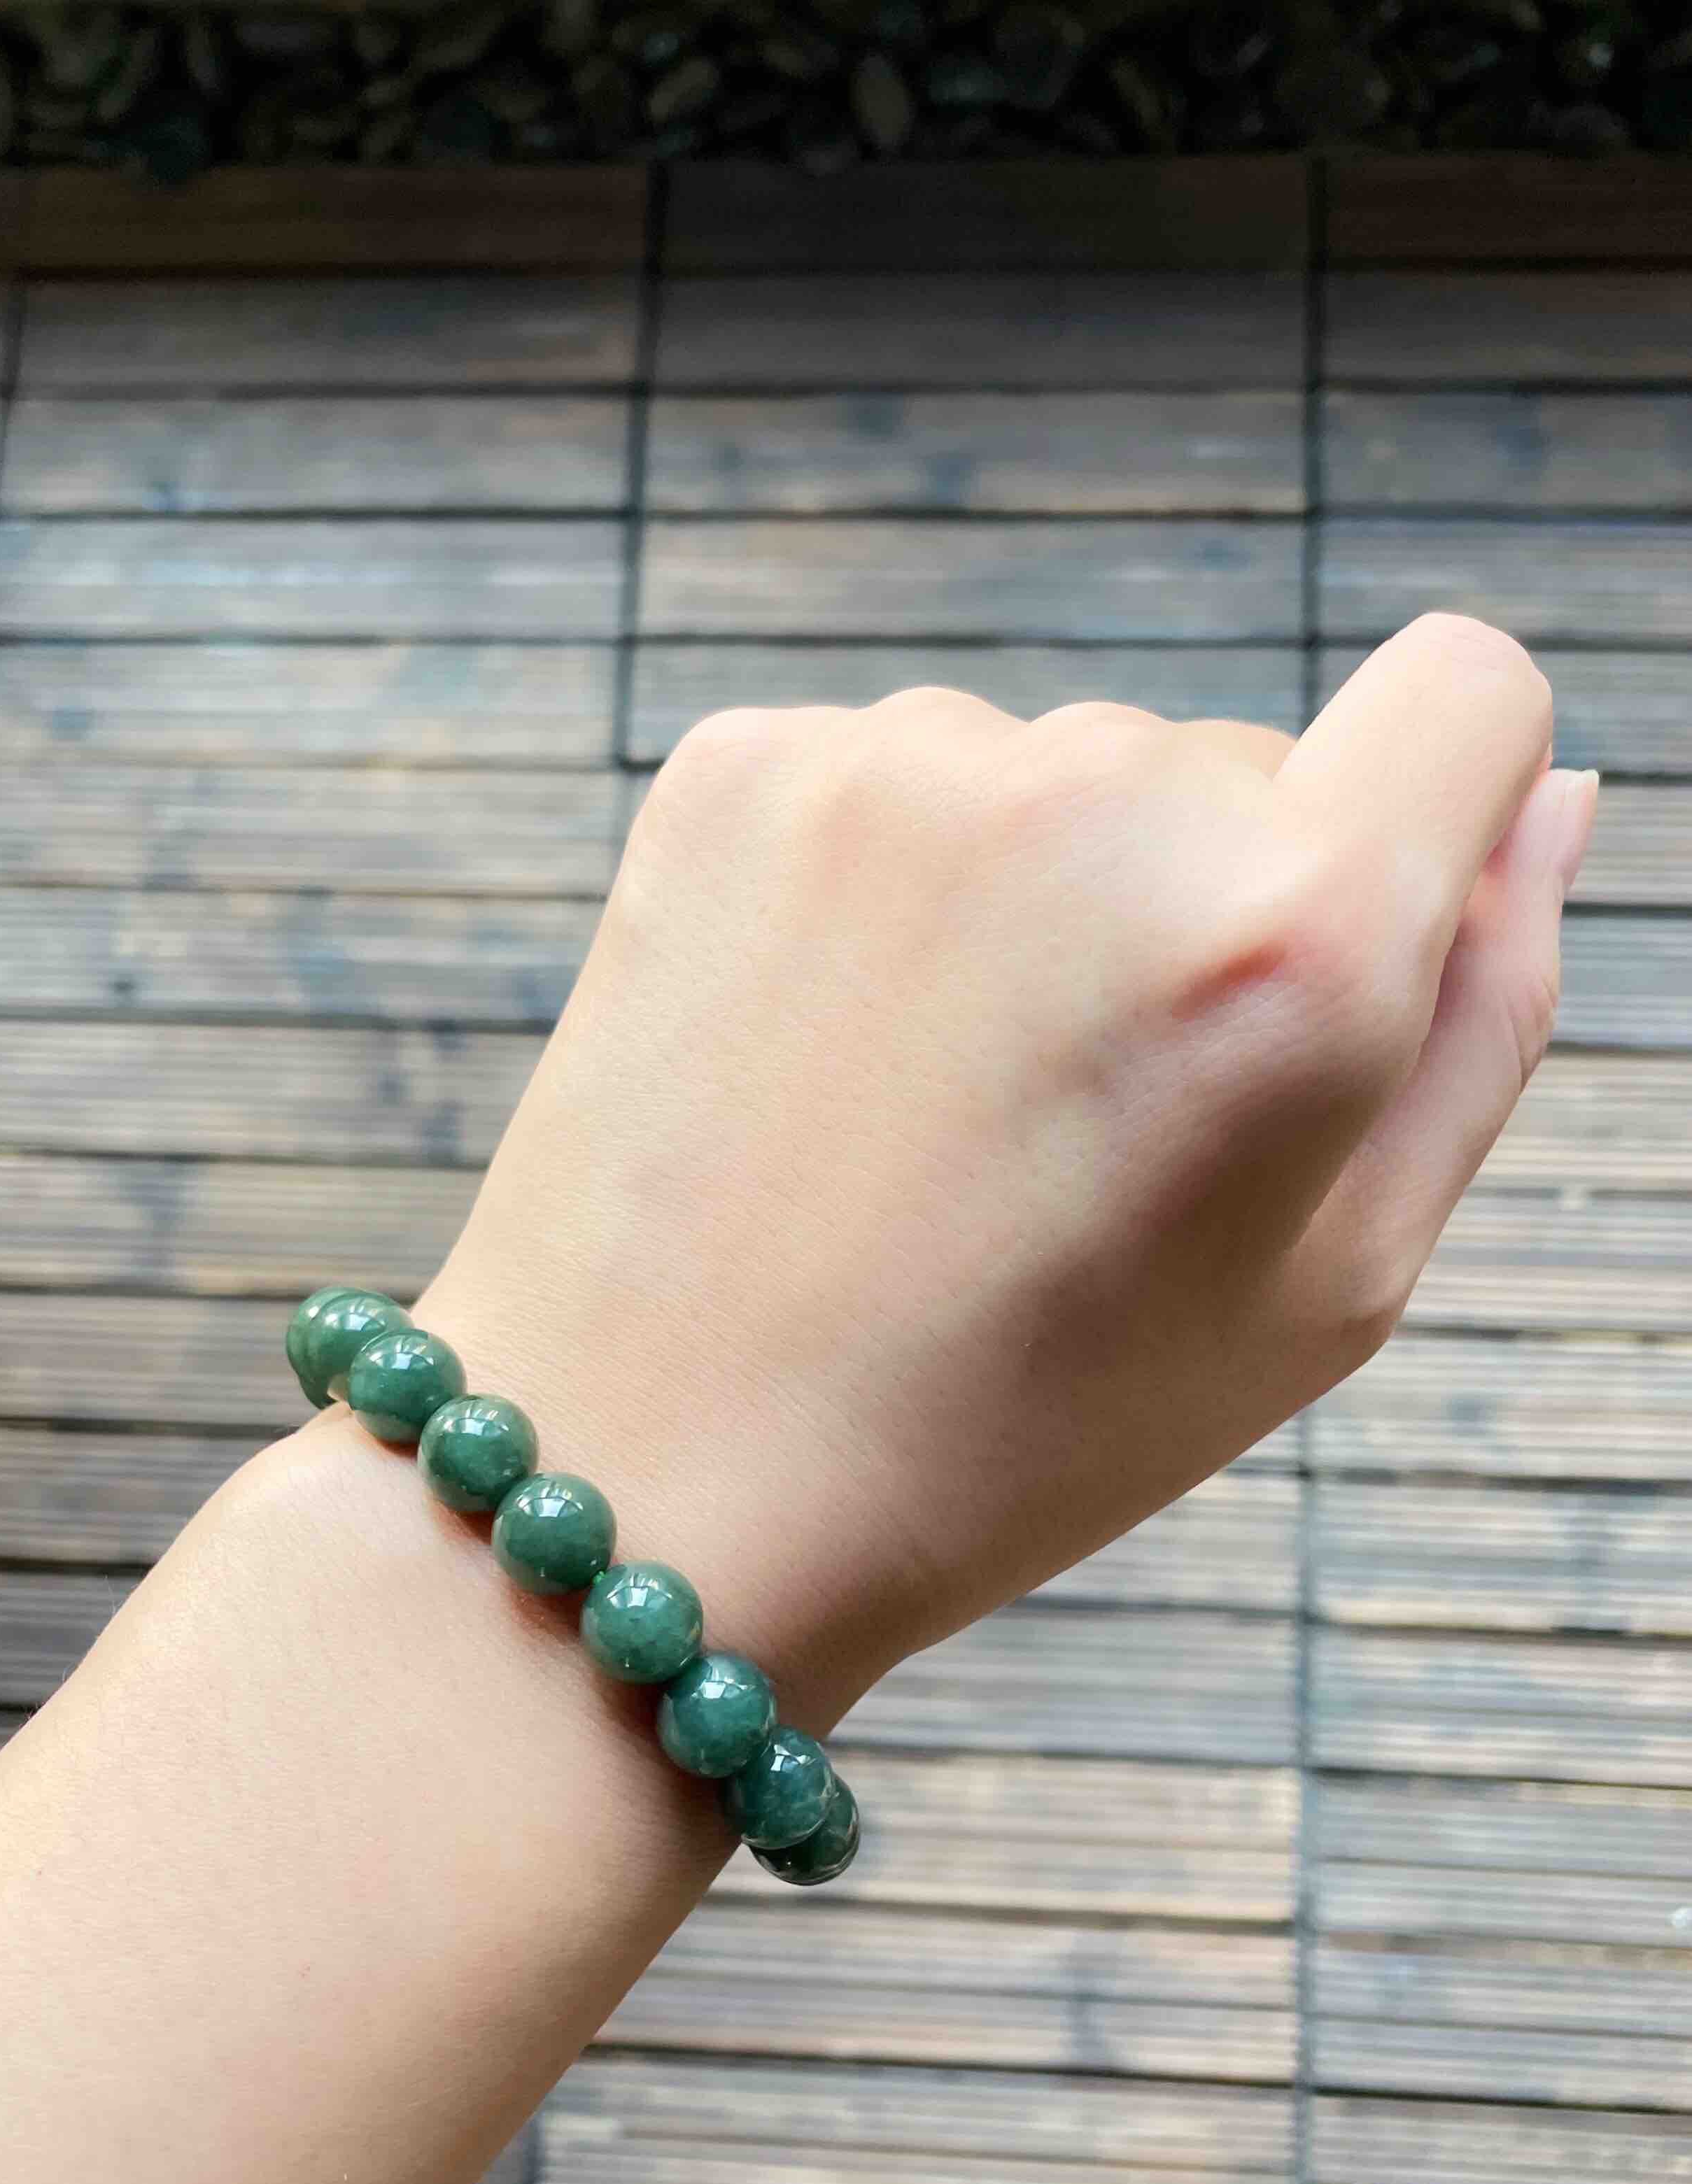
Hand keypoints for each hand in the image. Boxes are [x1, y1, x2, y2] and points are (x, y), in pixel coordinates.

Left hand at [414, 613, 1592, 1721]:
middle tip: (1083, 1122)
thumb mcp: (1334, 1282)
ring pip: (1064, 771)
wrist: (658, 1469)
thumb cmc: (1021, 1419)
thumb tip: (1549, 800)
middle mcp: (1101, 795)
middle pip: (1245, 762)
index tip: (1359, 912)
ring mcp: (899, 766)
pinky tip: (833, 1048)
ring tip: (938, 1105)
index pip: (1471, 691)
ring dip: (1042, 897)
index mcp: (1292, 939)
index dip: (1444, 797)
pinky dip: (895, 885)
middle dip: (1207, 908)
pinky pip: (903, 778)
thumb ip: (1489, 1016)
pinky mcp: (738, 765)